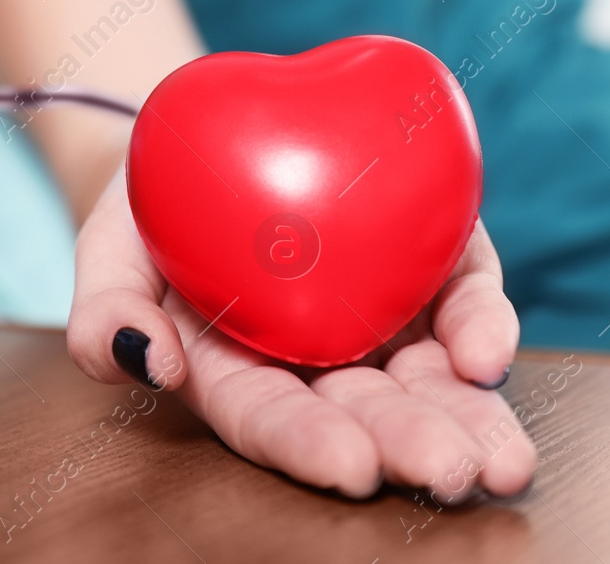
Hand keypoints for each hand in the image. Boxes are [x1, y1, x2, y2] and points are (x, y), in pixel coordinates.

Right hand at [66, 170, 536, 500]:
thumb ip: (105, 312)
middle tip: (450, 471)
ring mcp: (376, 316)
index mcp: (238, 374)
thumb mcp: (105, 250)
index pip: (273, 420)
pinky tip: (489, 352)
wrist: (205, 138)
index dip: (310, 444)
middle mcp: (316, 361)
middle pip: (367, 414)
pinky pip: (461, 299)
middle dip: (411, 445)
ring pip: (432, 379)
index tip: (351, 465)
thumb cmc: (149, 204)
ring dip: (472, 417)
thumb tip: (150, 361)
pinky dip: (483, 326)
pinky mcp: (424, 261)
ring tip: (505, 460)